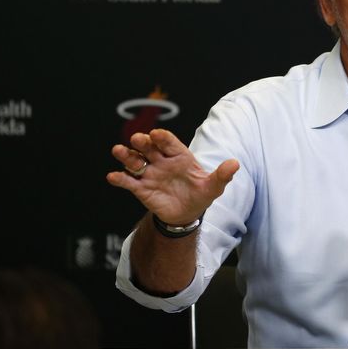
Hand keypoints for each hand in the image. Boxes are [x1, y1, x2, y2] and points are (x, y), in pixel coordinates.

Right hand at [106, 128, 239, 223]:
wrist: (187, 214)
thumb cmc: (200, 194)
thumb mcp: (214, 186)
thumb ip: (222, 175)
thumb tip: (235, 164)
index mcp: (179, 155)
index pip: (169, 142)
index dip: (162, 137)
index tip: (156, 134)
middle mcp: (161, 161)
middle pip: (149, 147)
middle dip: (142, 142)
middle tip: (138, 139)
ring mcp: (150, 173)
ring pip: (134, 160)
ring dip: (126, 155)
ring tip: (118, 151)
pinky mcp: (140, 188)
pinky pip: (128, 181)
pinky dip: (119, 178)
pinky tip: (113, 177)